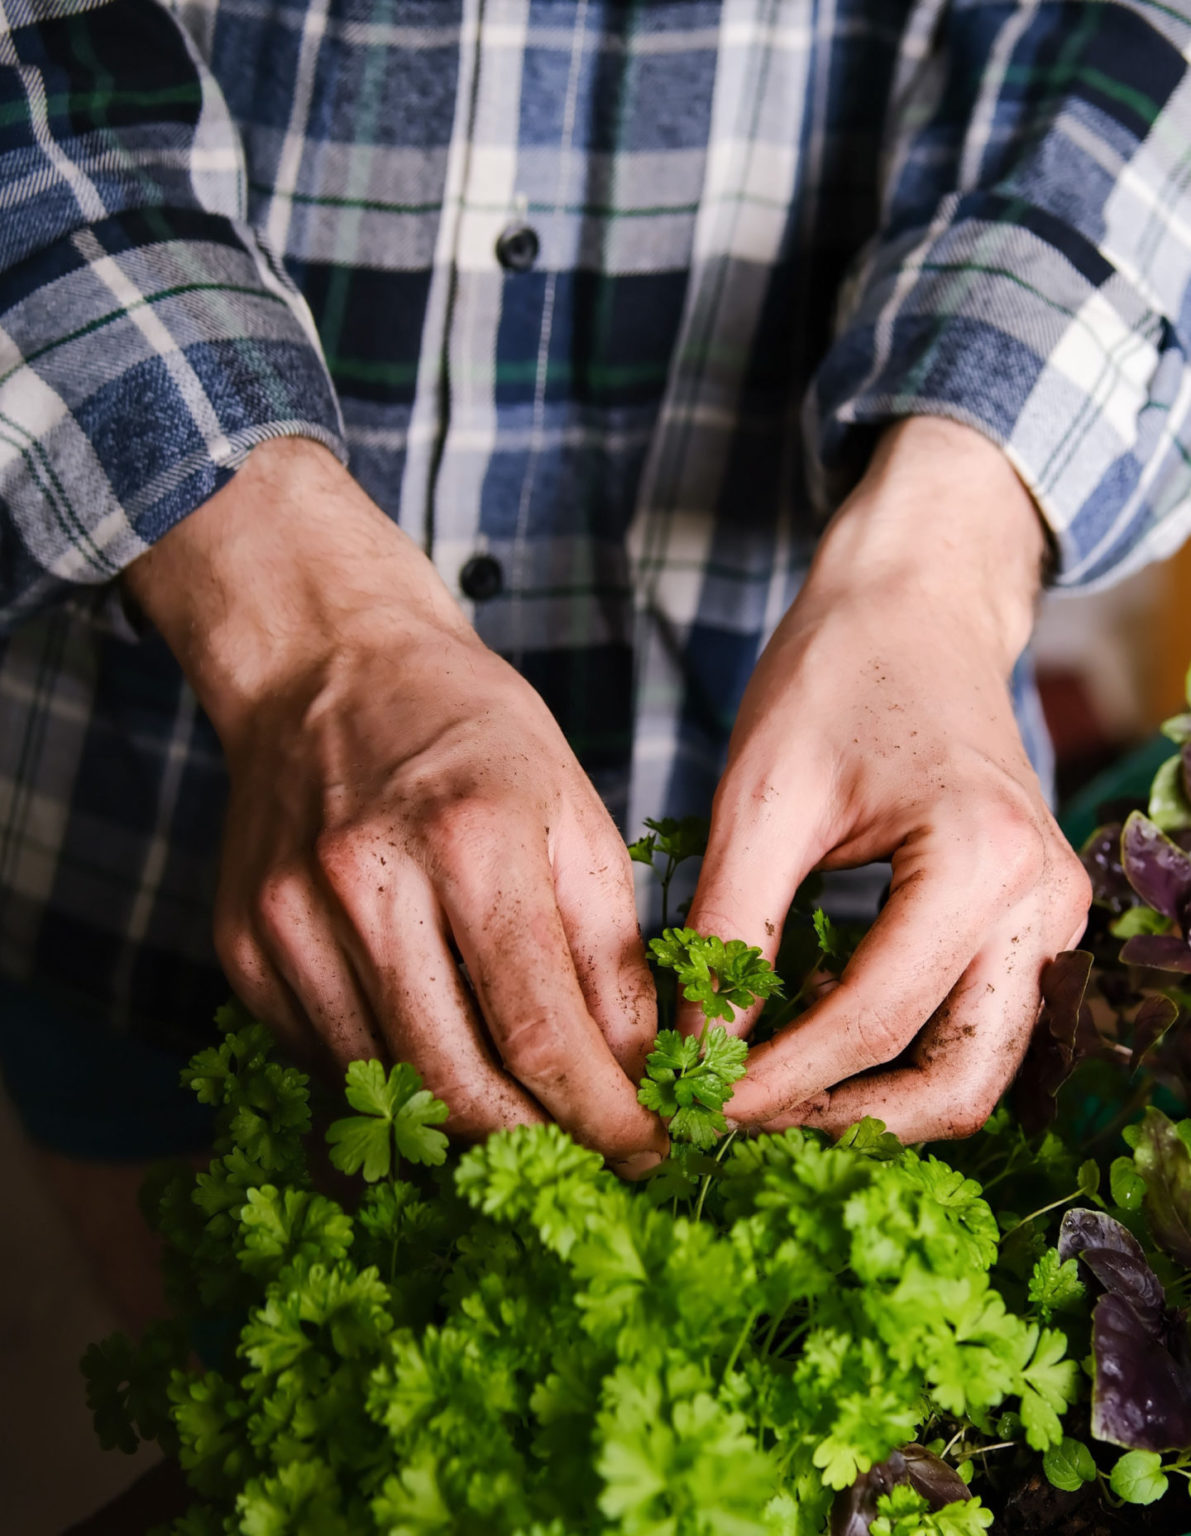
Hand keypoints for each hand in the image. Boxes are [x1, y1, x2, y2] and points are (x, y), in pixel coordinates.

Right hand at [123, 439, 666, 1174]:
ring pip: (382, 1091)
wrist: (329, 666)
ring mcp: (288, 921)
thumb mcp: (573, 816)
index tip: (648, 1152)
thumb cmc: (472, 733)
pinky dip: (390, 1084)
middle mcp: (363, 886)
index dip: (603, 1116)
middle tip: (592, 1155)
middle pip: (452, 1087)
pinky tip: (438, 1060)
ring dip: (464, 1128)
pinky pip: (326, 1060)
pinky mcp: (245, 947)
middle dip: (536, 1145)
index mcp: (470, 842)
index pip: (540, 1033)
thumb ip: (608, 951)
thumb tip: (635, 1075)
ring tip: (525, 1119)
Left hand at [683, 418, 1091, 1140]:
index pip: (876, 1020)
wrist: (913, 604)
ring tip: (765, 1101)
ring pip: (974, 1068)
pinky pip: (971, 1024)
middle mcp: (1043, 903)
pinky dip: (895, 1059)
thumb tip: (694, 1052)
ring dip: (873, 1105)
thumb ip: (731, 928)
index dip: (778, 1080)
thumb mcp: (761, 798)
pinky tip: (809, 1052)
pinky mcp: (1027, 919)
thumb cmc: (836, 675)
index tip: (695, 1107)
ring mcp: (1049, 916)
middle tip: (735, 1128)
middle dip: (843, 1123)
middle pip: (957, 1081)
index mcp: (984, 861)